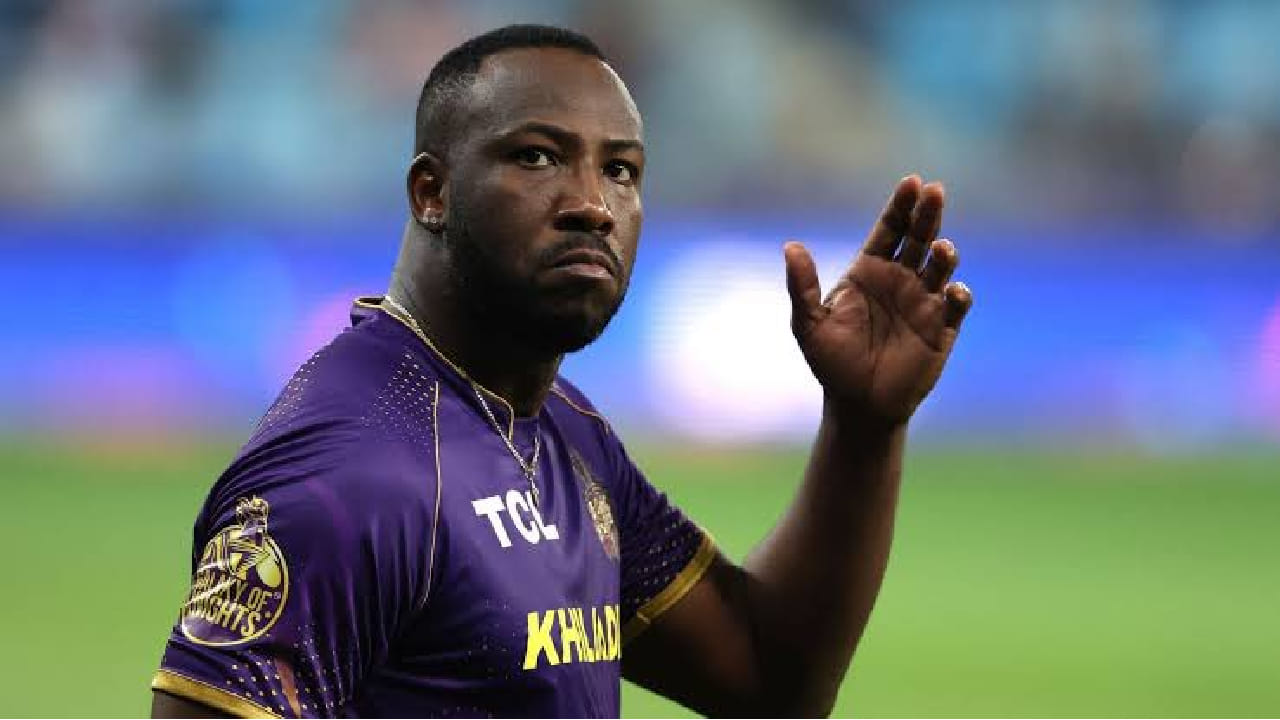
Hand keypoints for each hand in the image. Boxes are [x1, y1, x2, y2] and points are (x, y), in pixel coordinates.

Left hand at [784, 175, 972, 426]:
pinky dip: (958, 294)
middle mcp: (900, 279)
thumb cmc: (831, 363)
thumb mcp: (809, 325)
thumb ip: (801, 287)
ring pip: (940, 267)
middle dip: (928, 214)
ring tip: (941, 248)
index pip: (889, 229)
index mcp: (869, 271)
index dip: (900, 206)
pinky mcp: (942, 328)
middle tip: (935, 192)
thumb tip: (790, 247)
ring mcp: (923, 301)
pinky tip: (951, 290)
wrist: (858, 405)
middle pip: (919, 237)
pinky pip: (956, 304)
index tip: (912, 182)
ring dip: (945, 255)